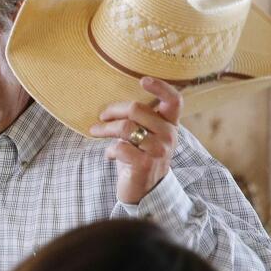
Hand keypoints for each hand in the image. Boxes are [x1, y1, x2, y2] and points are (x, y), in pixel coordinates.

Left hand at [89, 76, 181, 204]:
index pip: (174, 101)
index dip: (161, 87)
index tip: (143, 80)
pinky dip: (109, 150)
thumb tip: (113, 105)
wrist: (145, 191)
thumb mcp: (146, 136)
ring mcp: (158, 150)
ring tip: (95, 131)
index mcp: (170, 125)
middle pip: (136, 109)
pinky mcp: (144, 164)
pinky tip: (109, 155)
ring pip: (125, 128)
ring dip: (104, 129)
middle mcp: (168, 136)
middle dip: (112, 111)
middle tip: (101, 117)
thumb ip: (139, 120)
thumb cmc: (140, 157)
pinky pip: (119, 147)